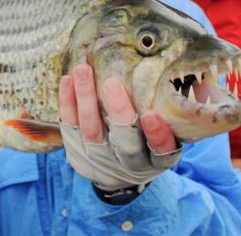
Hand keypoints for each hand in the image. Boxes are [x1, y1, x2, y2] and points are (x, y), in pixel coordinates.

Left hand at [58, 63, 181, 191]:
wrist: (120, 173)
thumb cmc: (147, 140)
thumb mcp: (166, 133)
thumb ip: (168, 110)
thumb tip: (172, 69)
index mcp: (155, 161)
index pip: (162, 151)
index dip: (157, 135)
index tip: (151, 115)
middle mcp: (129, 166)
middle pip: (125, 143)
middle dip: (118, 112)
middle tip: (112, 83)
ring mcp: (100, 163)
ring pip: (91, 132)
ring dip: (86, 99)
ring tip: (84, 70)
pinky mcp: (77, 156)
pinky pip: (69, 128)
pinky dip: (68, 103)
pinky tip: (68, 80)